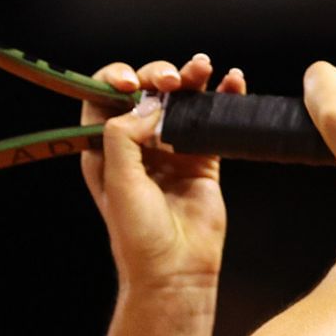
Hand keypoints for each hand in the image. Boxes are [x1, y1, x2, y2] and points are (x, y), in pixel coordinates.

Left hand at [80, 54, 242, 293]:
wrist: (176, 268)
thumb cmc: (139, 233)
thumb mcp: (118, 180)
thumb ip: (123, 136)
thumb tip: (147, 104)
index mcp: (104, 150)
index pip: (103, 99)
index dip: (114, 80)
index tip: (130, 81)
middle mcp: (136, 146)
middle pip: (145, 93)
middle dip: (157, 76)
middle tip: (173, 81)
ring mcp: (171, 150)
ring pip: (180, 101)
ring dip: (191, 78)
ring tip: (203, 67)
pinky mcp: (203, 158)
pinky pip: (212, 120)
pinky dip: (222, 98)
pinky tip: (232, 81)